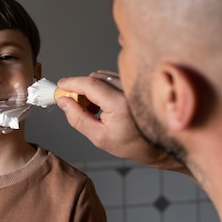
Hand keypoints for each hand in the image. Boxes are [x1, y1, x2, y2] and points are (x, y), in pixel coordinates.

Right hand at [57, 71, 188, 173]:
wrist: (160, 145)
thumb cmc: (132, 145)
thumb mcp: (99, 137)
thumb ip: (77, 118)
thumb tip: (63, 101)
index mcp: (119, 103)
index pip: (90, 84)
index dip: (72, 83)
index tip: (60, 86)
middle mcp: (128, 90)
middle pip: (94, 78)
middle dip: (81, 89)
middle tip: (75, 106)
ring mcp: (133, 85)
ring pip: (102, 77)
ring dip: (91, 89)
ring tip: (93, 110)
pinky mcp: (136, 84)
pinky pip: (112, 78)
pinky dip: (102, 88)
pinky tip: (104, 105)